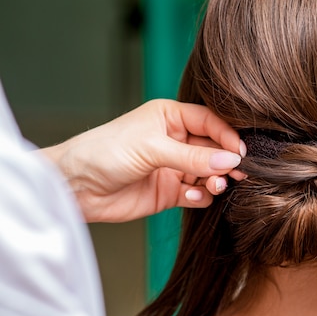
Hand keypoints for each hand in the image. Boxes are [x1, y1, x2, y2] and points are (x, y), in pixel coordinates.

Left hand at [42, 99, 244, 222]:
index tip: (241, 153)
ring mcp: (174, 168)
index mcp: (171, 117)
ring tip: (213, 187)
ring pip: (209, 173)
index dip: (228, 136)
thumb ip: (192, 157)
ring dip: (215, 181)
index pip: (211, 122)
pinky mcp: (170, 192)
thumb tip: (230, 161)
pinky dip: (200, 197)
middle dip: (226, 162)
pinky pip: (197, 194)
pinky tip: (190, 197)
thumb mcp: (151, 149)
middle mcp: (176, 141)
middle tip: (238, 174)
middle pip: (214, 149)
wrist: (75, 187)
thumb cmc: (104, 152)